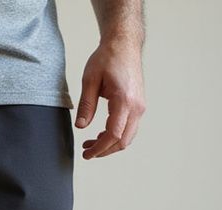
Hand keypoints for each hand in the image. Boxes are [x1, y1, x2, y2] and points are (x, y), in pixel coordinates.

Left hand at [74, 41, 145, 159]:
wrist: (124, 44)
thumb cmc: (108, 58)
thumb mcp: (90, 80)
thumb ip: (86, 105)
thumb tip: (81, 126)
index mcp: (124, 100)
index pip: (113, 135)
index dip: (99, 148)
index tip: (87, 154)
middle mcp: (136, 106)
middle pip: (123, 141)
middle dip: (105, 150)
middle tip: (87, 152)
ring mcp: (140, 107)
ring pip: (128, 137)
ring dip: (111, 144)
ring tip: (91, 143)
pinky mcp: (139, 105)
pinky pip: (130, 128)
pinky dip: (117, 135)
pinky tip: (102, 134)